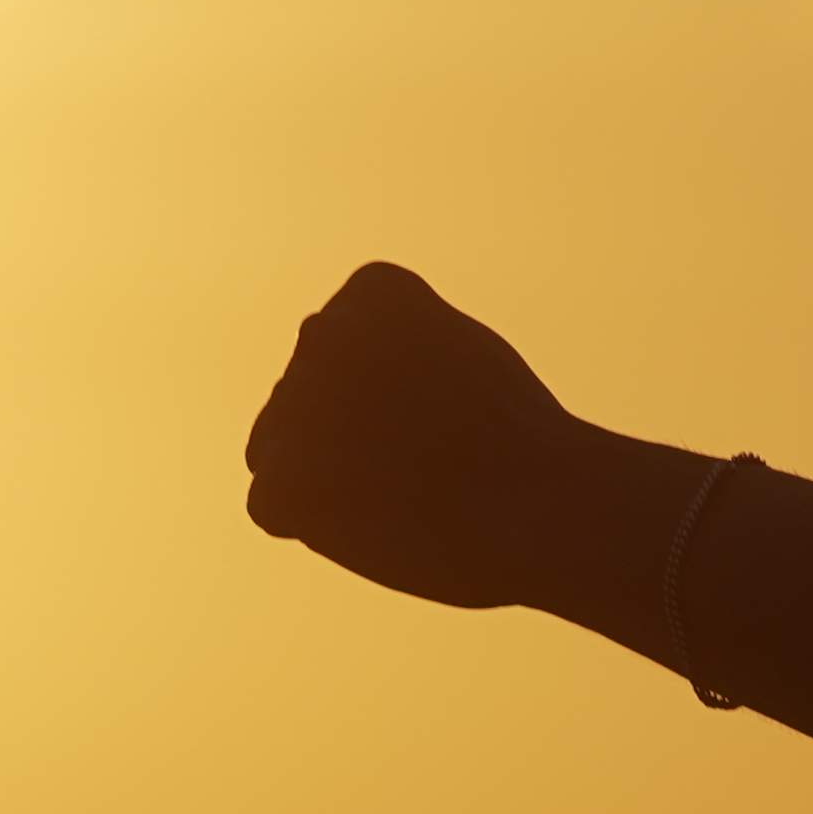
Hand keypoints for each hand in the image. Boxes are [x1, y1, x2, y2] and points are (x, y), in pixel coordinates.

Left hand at [245, 261, 604, 610]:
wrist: (541, 506)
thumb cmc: (519, 443)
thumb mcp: (457, 358)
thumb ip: (385, 357)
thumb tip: (323, 410)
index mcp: (372, 288)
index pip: (349, 349)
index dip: (399, 394)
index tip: (456, 407)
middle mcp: (321, 330)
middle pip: (313, 397)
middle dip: (356, 435)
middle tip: (434, 459)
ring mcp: (294, 403)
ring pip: (280, 447)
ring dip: (326, 477)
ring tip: (403, 491)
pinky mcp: (281, 480)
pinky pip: (271, 507)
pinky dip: (312, 525)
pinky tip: (373, 519)